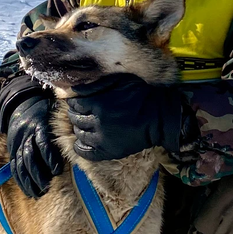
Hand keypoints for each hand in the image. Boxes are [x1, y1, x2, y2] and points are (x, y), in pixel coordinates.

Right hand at [0, 75, 63, 197]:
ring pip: (21, 164)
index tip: (57, 170)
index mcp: (39, 126)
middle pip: (29, 157)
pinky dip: (21, 181)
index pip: (42, 143)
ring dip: (29, 181)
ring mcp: (18, 143)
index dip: (49, 157)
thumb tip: (83, 133)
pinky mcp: (13, 149)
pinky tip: (29, 192)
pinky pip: (15, 167)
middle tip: (48, 186)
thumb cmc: (46, 110)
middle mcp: (26, 135)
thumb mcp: (55, 112)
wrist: (22, 103)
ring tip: (38, 193)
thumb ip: (66, 124)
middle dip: (38, 174)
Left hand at [65, 74, 186, 161]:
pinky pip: (85, 152)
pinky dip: (80, 147)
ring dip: (80, 128)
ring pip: (79, 134)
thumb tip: (73, 90)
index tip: (80, 101)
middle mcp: (98, 123)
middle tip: (84, 111)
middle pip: (75, 119)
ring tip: (88, 123)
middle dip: (76, 113)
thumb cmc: (141, 96)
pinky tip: (83, 141)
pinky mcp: (109, 152)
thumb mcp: (119, 81)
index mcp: (99, 104)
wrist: (159, 118)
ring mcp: (103, 140)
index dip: (75, 101)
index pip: (74, 104)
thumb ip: (95, 85)